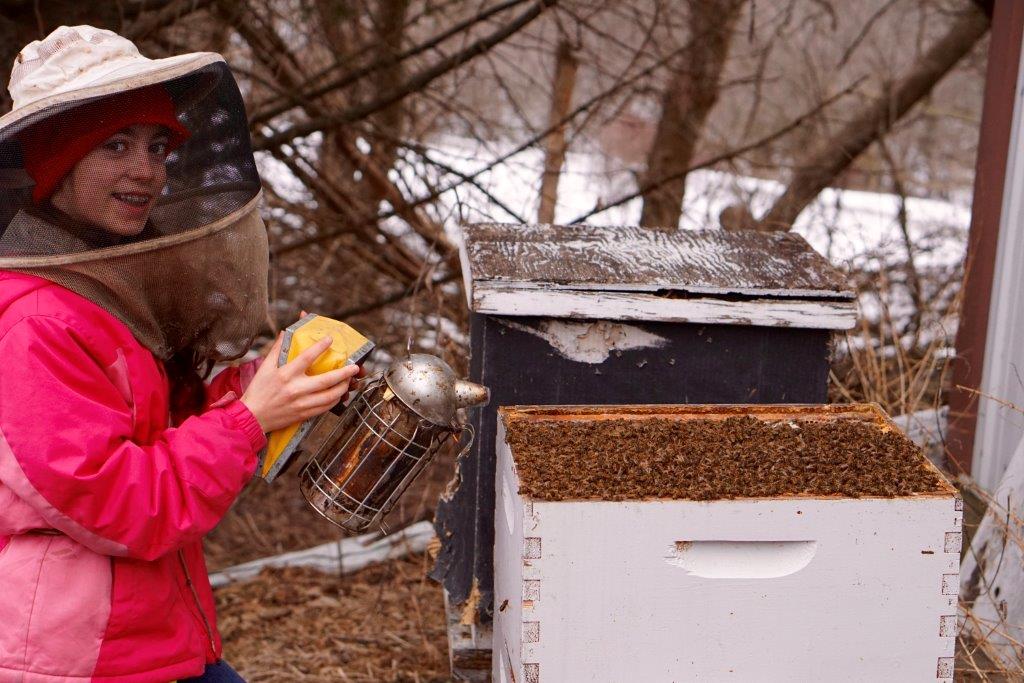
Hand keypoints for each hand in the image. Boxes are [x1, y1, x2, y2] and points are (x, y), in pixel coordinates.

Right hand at [240, 333, 359, 432]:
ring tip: (349, 380)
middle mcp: (295, 389)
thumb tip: (286, 331)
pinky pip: (325, 407)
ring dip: (343, 387)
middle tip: (355, 367)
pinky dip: (334, 400)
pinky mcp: (304, 414)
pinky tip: (338, 394)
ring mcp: (301, 403)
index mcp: (285, 374)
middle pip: (326, 380)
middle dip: (344, 373)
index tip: (330, 339)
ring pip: (330, 396)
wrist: (252, 416)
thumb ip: (277, 349)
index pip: (307, 357)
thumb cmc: (258, 390)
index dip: (320, 347)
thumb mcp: (265, 367)